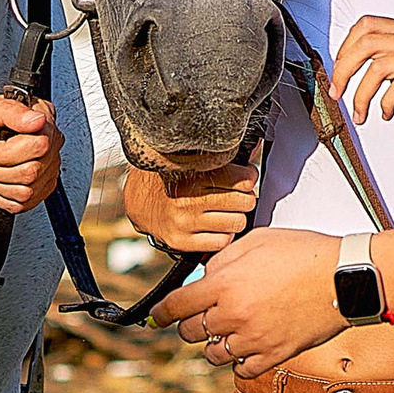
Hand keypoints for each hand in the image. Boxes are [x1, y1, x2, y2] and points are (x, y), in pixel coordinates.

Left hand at [0, 90, 61, 212]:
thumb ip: (9, 111)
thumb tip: (37, 120)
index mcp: (39, 117)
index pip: (40, 144)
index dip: (7, 151)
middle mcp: (48, 143)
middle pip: (31, 172)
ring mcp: (44, 168)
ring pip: (26, 191)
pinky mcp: (36, 189)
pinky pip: (22, 203)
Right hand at [122, 157, 256, 258]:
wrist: (138, 202)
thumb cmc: (170, 180)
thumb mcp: (192, 162)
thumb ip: (221, 159)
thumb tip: (255, 151)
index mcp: (192, 174)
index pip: (242, 179)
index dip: (249, 178)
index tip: (245, 178)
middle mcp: (188, 199)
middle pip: (244, 202)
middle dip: (245, 198)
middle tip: (237, 196)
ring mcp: (184, 222)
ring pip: (237, 223)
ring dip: (235, 218)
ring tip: (225, 212)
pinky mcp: (181, 241)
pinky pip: (222, 242)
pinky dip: (223, 235)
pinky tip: (216, 227)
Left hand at [157, 229, 340, 374]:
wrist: (344, 278)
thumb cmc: (305, 254)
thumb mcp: (257, 242)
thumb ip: (224, 260)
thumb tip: (205, 276)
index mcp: (226, 285)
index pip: (177, 306)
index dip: (162, 313)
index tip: (157, 317)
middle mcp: (234, 316)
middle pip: (191, 333)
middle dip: (190, 324)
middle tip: (201, 316)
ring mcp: (254, 339)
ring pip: (214, 355)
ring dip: (214, 344)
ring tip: (227, 331)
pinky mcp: (275, 355)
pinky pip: (243, 370)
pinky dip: (239, 362)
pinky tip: (246, 347)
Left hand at [331, 15, 393, 167]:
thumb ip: (377, 60)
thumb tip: (341, 61)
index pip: (366, 26)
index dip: (345, 49)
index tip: (337, 73)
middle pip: (367, 43)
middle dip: (344, 70)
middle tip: (337, 93)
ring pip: (378, 67)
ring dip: (361, 95)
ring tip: (360, 113)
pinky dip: (384, 105)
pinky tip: (386, 114)